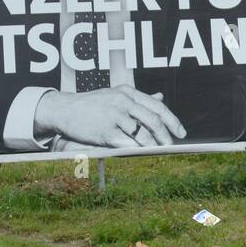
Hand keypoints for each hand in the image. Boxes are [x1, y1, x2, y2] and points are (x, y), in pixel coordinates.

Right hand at [34, 85, 186, 148]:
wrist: (64, 109)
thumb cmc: (92, 103)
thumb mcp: (116, 94)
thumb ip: (138, 98)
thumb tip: (161, 97)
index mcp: (128, 92)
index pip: (157, 107)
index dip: (172, 120)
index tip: (181, 132)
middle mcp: (123, 102)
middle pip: (153, 120)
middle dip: (166, 135)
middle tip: (173, 145)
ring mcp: (114, 116)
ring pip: (143, 133)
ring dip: (154, 144)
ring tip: (160, 151)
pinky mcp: (105, 131)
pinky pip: (127, 143)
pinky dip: (138, 149)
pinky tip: (144, 154)